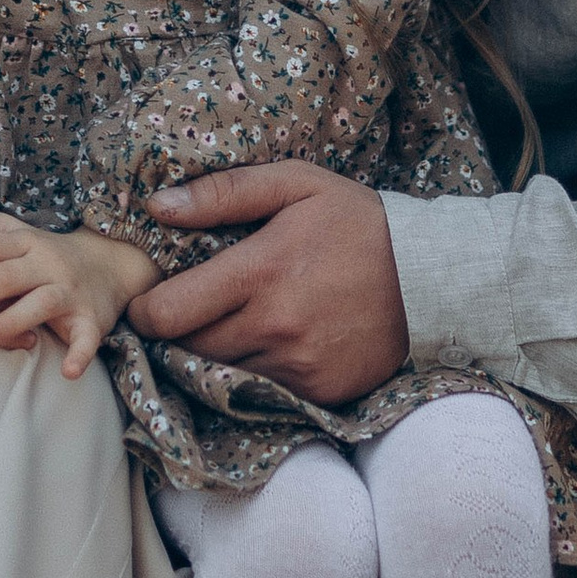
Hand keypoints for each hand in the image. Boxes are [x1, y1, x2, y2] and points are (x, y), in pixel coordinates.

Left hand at [0, 215, 154, 377]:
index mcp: (25, 240)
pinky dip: (80, 355)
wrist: (107, 263)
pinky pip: (87, 338)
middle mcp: (48, 262)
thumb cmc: (41, 253)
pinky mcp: (91, 319)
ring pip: (41, 303)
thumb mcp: (9, 232)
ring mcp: (70, 291)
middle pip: (4, 276)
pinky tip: (67, 372)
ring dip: (11, 321)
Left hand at [132, 164, 408, 401]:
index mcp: (259, 272)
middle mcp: (274, 326)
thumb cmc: (357, 223)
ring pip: (221, 372)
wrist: (430, 277)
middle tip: (192, 308)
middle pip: (187, 348)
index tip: (151, 300)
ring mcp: (297, 366)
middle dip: (178, 331)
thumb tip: (157, 208)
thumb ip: (224, 192)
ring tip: (233, 322)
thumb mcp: (296, 185)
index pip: (166, 313)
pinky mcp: (318, 392)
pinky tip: (270, 343)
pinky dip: (254, 371)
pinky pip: (260, 390)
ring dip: (215, 352)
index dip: (146, 310)